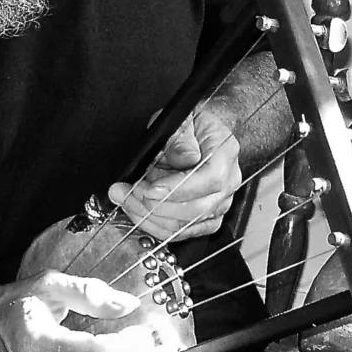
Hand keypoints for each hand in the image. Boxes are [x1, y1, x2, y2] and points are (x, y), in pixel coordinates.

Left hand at [107, 106, 240, 241]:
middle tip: (125, 192)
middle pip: (196, 209)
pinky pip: (179, 232)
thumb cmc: (190, 125)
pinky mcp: (206, 219)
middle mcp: (228, 182)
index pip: (209, 180)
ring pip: (184, 225)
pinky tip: (136, 211)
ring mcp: (219, 204)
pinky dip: (153, 225)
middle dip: (154, 205)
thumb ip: (181, 138)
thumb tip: (185, 157)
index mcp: (225, 153)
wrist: (198, 134)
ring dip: (148, 216)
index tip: (148, 189)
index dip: (177, 189)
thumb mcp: (182, 119)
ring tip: (124, 198)